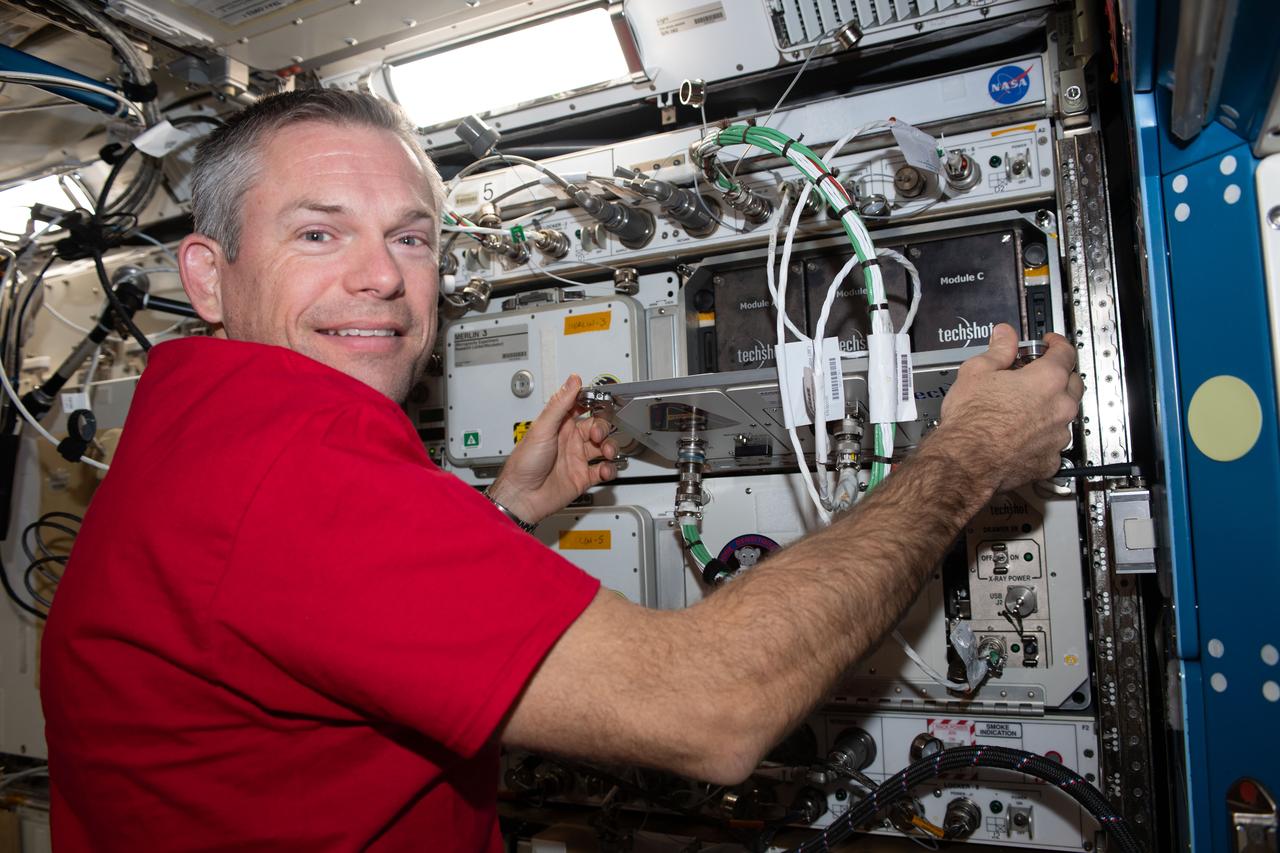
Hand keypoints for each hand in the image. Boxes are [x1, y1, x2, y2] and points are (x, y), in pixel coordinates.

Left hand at [487, 374, 618, 523]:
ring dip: (610, 447)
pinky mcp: (582, 478)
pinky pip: (602, 470)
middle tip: (597, 435)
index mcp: (559, 426)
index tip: (603, 400)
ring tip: (607, 451)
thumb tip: (572, 380)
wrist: (522, 496)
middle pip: (597, 427)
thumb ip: (560, 404)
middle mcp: (569, 441)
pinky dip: (608, 469)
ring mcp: (577, 459)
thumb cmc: (524, 464)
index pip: (580, 407)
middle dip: (603, 428)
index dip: (592, 403)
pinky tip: (604, 469)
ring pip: (603, 448)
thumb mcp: (543, 428)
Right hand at [932, 324, 1083, 494]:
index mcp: (1047, 380)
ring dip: (1051, 408)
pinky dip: (1042, 437)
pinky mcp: (1050, 460)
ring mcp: (1058, 436)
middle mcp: (1060, 407)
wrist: (964, 462)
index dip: (1057, 344)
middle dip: (1058, 376)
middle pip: (1073, 383)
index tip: (1050, 344)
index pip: (1066, 352)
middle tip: (1036, 375)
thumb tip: (1005, 336)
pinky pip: (1053, 443)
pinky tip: (1021, 435)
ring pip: (1064, 415)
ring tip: (1023, 408)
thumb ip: (998, 350)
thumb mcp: (976, 372)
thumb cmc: (970, 422)